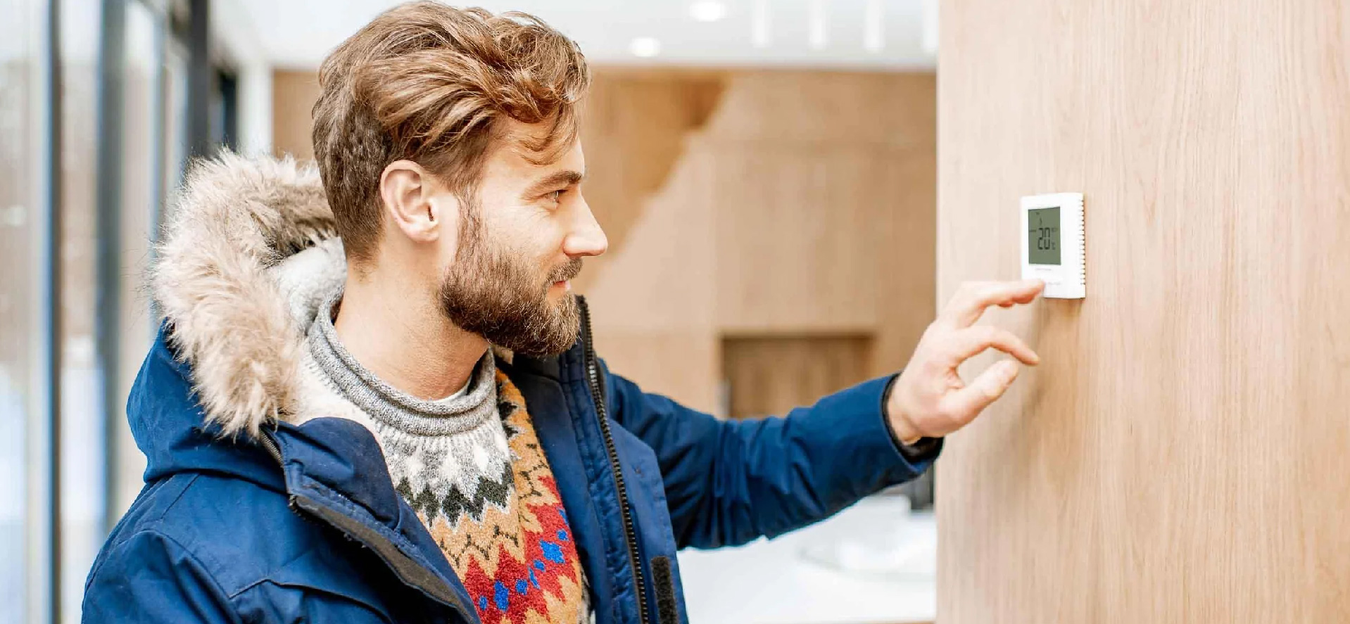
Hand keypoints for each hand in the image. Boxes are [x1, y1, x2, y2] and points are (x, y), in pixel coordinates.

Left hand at [886, 280, 1044, 443]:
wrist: (902, 409)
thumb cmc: (927, 412)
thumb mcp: (957, 413)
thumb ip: (986, 392)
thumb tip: (1012, 367)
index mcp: (942, 352)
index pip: (986, 335)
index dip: (1014, 344)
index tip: (1030, 360)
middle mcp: (939, 333)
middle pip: (974, 296)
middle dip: (1007, 288)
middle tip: (1036, 286)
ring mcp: (939, 327)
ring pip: (969, 293)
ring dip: (998, 288)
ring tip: (1026, 290)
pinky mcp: (943, 328)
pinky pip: (965, 300)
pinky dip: (988, 294)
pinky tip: (1005, 299)